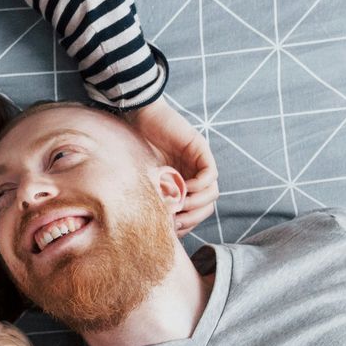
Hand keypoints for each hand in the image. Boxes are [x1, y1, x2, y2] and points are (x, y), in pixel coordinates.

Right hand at [125, 97, 217, 231]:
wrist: (135, 117)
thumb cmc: (133, 147)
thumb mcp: (143, 180)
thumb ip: (154, 199)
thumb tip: (158, 228)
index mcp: (181, 184)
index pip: (195, 212)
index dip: (186, 224)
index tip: (171, 229)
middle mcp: (193, 175)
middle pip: (207, 205)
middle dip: (193, 217)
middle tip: (176, 221)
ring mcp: (198, 163)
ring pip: (212, 193)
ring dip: (196, 204)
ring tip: (179, 206)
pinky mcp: (200, 149)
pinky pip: (210, 175)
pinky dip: (199, 185)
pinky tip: (184, 188)